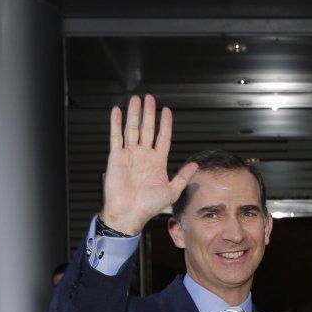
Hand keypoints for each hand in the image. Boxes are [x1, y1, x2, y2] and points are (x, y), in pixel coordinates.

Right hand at [101, 94, 198, 235]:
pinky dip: (116, 123)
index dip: (165, 124)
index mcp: (157, 162)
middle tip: (150, 98)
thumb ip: (182, 177)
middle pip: (148, 129)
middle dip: (149, 113)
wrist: (129, 213)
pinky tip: (117, 111)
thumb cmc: (149, 206)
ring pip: (132, 129)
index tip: (167, 111)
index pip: (163, 138)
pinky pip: (116, 136)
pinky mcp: (116, 156)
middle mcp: (144, 155)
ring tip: (136, 99)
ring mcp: (130, 154)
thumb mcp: (171, 192)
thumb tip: (195, 165)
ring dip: (134, 114)